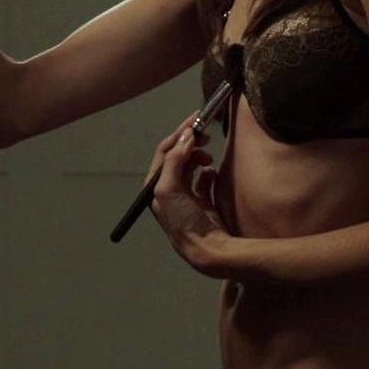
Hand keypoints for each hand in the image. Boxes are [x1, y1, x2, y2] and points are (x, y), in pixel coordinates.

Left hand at [147, 113, 227, 275]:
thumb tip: (186, 135)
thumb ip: (175, 160)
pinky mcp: (203, 202)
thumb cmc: (184, 220)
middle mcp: (168, 189)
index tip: (196, 119)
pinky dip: (209, 173)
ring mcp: (186, 196)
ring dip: (200, 157)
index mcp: (155, 186)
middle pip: (178, 156)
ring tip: (209, 159)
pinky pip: (205, 179)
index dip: (179, 133)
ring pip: (191, 166)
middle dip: (191, 143)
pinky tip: (213, 175)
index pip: (165, 151)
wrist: (208, 250)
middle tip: (207, 134)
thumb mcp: (169, 188)